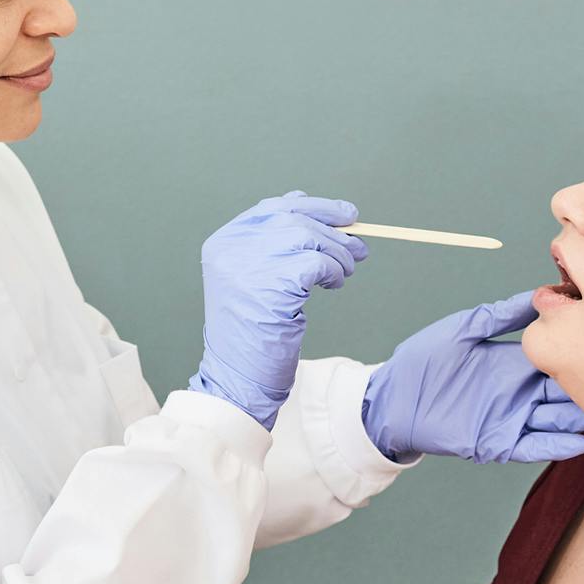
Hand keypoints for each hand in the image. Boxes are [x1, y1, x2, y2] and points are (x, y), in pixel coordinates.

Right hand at [189, 191, 367, 429]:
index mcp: (223, 243)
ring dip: (337, 253)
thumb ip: (273, 245)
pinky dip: (334, 271)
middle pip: (293, 218)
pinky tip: (334, 285)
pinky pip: (318, 263)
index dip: (313, 207)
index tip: (344, 213)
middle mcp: (232, 248)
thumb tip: (310, 206)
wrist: (240, 377)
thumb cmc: (252, 333)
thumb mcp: (254, 281)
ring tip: (345, 272)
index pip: (271, 208)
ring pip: (308, 237)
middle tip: (360, 246)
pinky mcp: (273, 284)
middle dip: (334, 229)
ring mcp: (249, 265)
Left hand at [361, 290, 583, 462]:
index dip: (582, 351)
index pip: (559, 356)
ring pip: (558, 419)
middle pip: (568, 390)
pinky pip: (533, 446)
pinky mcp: (497, 442)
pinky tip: (580, 440)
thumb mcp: (462, 330)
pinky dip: (556, 445)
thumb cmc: (421, 362)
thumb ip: (500, 316)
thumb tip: (537, 295)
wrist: (392, 399)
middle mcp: (520, 390)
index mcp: (515, 362)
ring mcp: (512, 418)